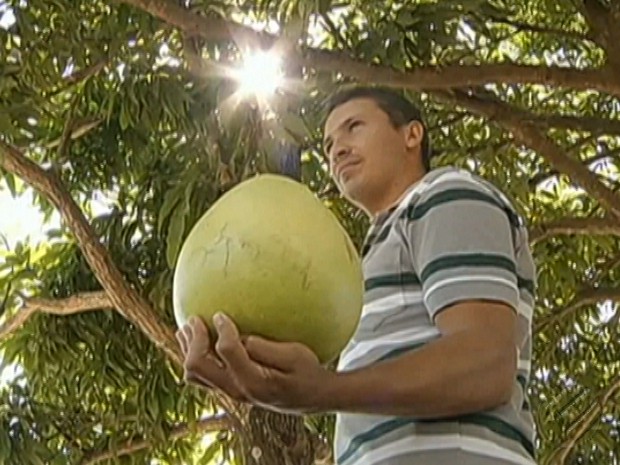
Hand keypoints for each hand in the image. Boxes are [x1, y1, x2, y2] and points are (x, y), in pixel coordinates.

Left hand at [176, 313, 334, 413]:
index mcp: (253, 381)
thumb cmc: (306, 371)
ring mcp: (231, 392)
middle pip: (197, 367)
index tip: (220, 313)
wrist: (312, 396)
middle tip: (193, 319)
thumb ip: (267, 348)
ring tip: (186, 328)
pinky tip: (197, 341)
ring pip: (194, 374)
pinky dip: (194, 357)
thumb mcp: (295, 355)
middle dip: (192, 341)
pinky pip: (202, 376)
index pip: (225, 351)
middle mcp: (236, 390)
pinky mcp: (230, 389)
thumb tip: (243, 337)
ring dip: (187, 350)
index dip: (220, 329)